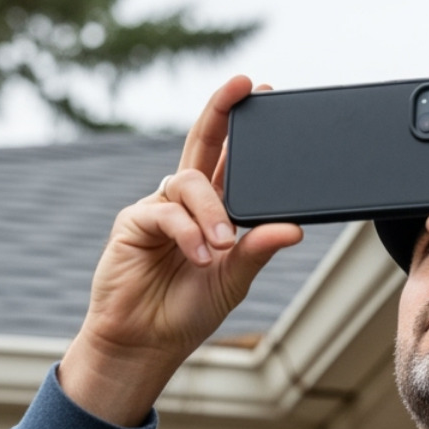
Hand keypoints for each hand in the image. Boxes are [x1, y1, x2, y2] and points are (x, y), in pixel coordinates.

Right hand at [59, 76, 302, 424]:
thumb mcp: (236, 278)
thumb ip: (258, 249)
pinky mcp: (133, 222)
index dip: (240, 123)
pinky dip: (188, 232)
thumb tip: (294, 228)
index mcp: (214, 209)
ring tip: (222, 247)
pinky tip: (200, 256)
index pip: (229, 157)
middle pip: (203, 143)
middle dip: (222, 111)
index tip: (262, 89)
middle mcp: (186, 201)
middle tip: (244, 86)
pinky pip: (166, 212)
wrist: (145, 342)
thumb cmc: (189, 310)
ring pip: (190, 182)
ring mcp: (159, 207)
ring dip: (212, 213)